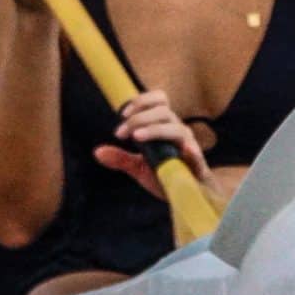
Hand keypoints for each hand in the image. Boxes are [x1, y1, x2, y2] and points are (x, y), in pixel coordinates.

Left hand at [94, 89, 211, 199]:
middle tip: (121, 133)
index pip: (158, 101)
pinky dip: (190, 150)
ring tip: (136, 137)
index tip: (122, 115)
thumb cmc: (165, 175)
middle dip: (139, 117)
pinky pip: (196, 154)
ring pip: (175, 128)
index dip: (141, 102)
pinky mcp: (197, 163)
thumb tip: (97, 152)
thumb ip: (120, 158)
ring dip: (154, 129)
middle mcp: (177, 130)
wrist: (188, 194)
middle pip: (163, 110)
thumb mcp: (138, 167)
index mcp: (164, 126)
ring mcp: (188, 145)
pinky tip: (184, 151)